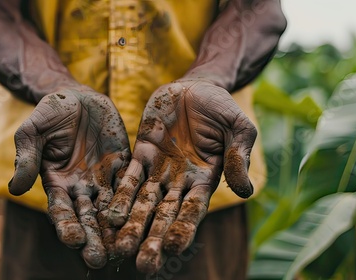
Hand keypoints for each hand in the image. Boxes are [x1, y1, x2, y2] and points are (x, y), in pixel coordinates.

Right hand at [8, 86, 129, 268]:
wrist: (78, 97)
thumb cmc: (50, 112)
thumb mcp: (33, 131)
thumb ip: (26, 157)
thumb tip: (13, 188)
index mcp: (57, 182)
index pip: (61, 210)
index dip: (66, 225)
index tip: (73, 241)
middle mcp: (81, 187)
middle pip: (87, 217)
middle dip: (92, 238)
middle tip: (98, 260)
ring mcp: (104, 178)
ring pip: (111, 207)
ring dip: (116, 229)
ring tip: (124, 249)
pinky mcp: (124, 165)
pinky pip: (132, 185)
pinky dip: (137, 201)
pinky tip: (145, 217)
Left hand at [107, 80, 256, 272]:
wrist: (196, 87)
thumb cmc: (222, 108)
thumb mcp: (238, 128)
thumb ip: (238, 156)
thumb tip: (246, 191)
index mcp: (206, 179)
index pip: (194, 209)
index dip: (185, 227)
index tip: (174, 248)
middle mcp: (180, 181)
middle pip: (165, 214)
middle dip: (154, 238)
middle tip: (143, 264)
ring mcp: (159, 169)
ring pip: (143, 201)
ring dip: (132, 223)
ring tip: (120, 247)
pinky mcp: (142, 154)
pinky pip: (128, 176)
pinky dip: (119, 194)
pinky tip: (109, 214)